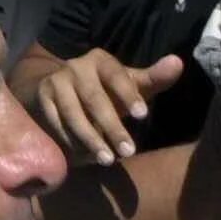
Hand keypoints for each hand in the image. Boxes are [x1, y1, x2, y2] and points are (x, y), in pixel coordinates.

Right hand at [13, 46, 169, 170]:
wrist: (59, 88)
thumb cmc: (107, 91)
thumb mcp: (131, 84)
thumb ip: (154, 77)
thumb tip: (178, 62)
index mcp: (100, 60)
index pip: (116, 74)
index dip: (129, 93)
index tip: (144, 115)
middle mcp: (75, 67)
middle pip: (94, 97)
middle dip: (111, 125)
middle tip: (128, 151)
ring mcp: (55, 82)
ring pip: (73, 112)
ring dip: (90, 137)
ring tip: (107, 159)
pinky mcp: (42, 99)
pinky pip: (56, 122)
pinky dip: (71, 140)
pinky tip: (86, 156)